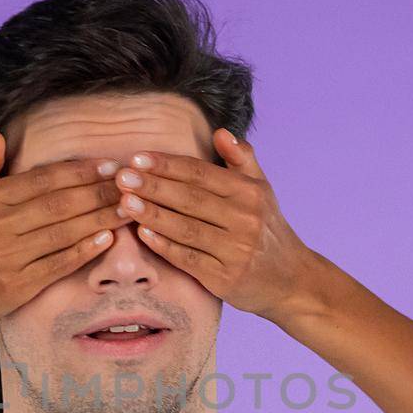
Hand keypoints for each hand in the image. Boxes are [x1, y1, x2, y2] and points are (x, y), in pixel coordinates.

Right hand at [0, 132, 126, 333]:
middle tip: (129, 185)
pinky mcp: (16, 285)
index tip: (108, 166)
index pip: (42, 179)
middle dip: (98, 192)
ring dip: (99, 219)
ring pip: (63, 232)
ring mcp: (7, 257)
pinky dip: (84, 250)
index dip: (79, 171)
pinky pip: (58, 264)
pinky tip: (106, 239)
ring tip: (126, 208)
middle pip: (59, 203)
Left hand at [110, 129, 316, 318]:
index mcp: (249, 193)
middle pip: (190, 199)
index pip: (201, 173)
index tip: (137, 157)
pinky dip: (164, 246)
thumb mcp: (262, 190)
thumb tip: (220, 132)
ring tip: (123, 202)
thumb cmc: (268, 229)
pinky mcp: (226, 278)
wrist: (291, 280)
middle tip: (121, 177)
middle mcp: (245, 219)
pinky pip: (188, 259)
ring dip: (152, 214)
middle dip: (153, 186)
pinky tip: (142, 233)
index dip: (168, 165)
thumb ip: (242, 160)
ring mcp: (235, 250)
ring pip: (186, 228)